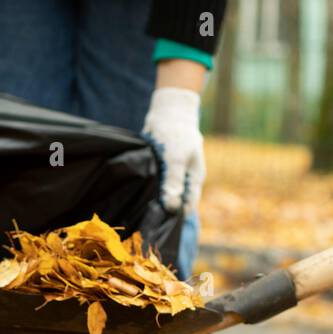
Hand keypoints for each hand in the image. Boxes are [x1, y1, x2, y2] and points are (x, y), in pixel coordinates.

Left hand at [143, 87, 204, 213]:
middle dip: (163, 211)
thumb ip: (174, 182)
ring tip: (141, 209)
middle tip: (147, 218)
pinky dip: (148, 190)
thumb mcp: (176, 159)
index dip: (175, 216)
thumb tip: (172, 206)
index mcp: (194, 180)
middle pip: (175, 203)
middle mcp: (184, 181)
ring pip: (164, 196)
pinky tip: (138, 195)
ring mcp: (173, 176)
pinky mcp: (160, 171)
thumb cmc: (177, 135)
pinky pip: (155, 186)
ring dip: (154, 201)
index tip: (159, 221)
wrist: (169, 112)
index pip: (187, 206)